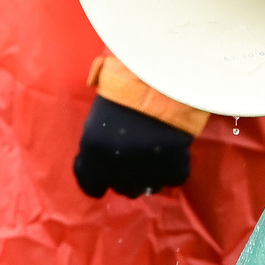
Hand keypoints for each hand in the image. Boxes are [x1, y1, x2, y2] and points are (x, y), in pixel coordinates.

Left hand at [71, 95, 192, 198]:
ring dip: (151, 175)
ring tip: (157, 156)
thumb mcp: (100, 110)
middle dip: (127, 177)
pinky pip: (175, 178)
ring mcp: (146, 169)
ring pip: (149, 186)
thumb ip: (98, 137)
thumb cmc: (123, 84)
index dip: (97, 180)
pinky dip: (175, 168)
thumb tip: (100, 150)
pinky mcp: (174, 166)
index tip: (104, 176)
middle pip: (122, 187)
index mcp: (93, 150)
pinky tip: (174, 152)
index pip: (89, 183)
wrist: (160, 77)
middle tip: (135, 160)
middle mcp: (116, 166)